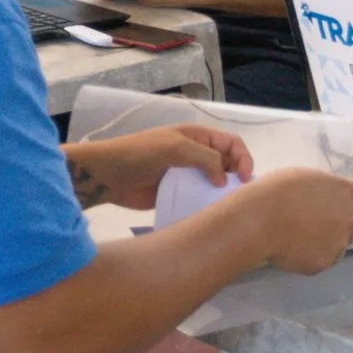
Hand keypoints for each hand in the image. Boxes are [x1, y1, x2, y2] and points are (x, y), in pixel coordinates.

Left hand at [66, 124, 254, 211]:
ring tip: (228, 208)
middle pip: (227, 164)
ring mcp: (186, 175)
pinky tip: (211, 215)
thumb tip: (224, 180)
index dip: (243, 157)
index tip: (244, 178)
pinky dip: (208, 205)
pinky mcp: (177, 194)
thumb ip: (205, 159)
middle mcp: (195, 154)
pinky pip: (198, 199)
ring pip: (214, 184)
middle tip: (239, 196)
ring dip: (223, 194)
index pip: (231, 143)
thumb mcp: (176, 148)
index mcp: (196, 136)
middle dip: (237, 177)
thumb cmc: (140, 154)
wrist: (108, 176)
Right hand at [243, 167, 352, 274]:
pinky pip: (321, 260)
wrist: (260, 219)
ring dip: (325, 242)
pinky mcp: (324, 263)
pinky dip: (309, 257)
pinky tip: (290, 249)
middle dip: (337, 225)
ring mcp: (338, 244)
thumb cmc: (278, 191)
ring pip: (338, 245)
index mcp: (344, 193)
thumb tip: (325, 203)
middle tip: (310, 222)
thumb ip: (325, 192)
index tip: (347, 205)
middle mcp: (348, 219)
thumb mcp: (306, 179)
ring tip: (296, 237)